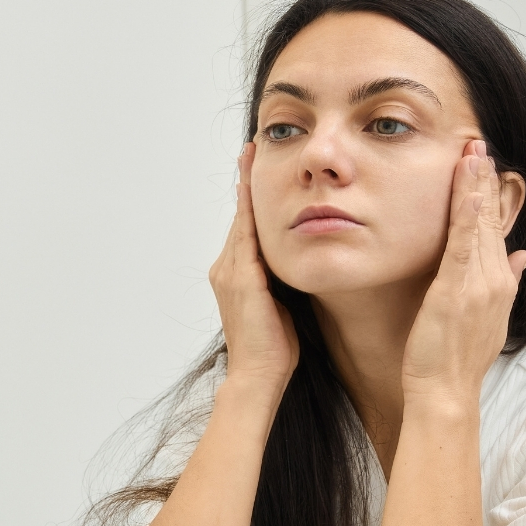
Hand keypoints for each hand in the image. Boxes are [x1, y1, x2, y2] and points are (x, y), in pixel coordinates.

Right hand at [210, 142, 298, 389]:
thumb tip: (300, 262)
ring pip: (241, 220)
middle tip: (251, 150)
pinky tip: (255, 188)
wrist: (258, 375)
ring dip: (246, 187)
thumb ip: (281, 281)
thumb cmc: (274, 348)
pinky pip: (246, 234)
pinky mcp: (241, 278)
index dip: (249, 199)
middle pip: (239, 217)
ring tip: (250, 157)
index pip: (244, 228)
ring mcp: (230, 272)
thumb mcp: (280, 305)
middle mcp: (225, 269)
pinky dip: (249, 209)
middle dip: (245, 183)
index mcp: (234, 275)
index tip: (254, 171)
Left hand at [401, 140, 525, 405]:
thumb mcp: (488, 317)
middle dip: (484, 180)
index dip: (490, 195)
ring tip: (472, 152)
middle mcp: (494, 280)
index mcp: (499, 283)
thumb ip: (506, 282)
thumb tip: (523, 256)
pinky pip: (463, 247)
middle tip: (477, 143)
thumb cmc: (457, 359)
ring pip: (479, 226)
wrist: (447, 391)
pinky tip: (468, 191)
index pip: (496, 229)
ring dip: (475, 187)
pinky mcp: (456, 291)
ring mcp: (478, 284)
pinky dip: (468, 217)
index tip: (485, 164)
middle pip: (490, 220)